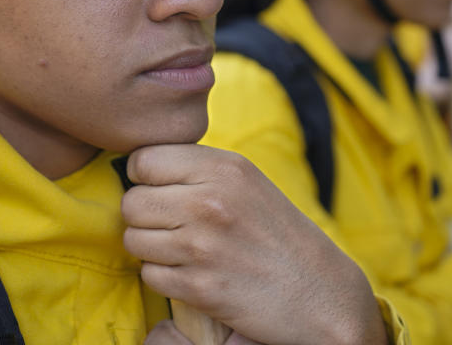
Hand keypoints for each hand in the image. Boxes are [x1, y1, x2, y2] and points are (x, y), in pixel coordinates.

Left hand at [122, 144, 387, 344]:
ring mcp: (203, 246)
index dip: (145, 178)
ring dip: (151, 249)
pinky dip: (164, 277)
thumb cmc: (276, 233)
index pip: (143, 160)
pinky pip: (148, 275)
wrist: (319, 292)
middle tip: (172, 225)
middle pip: (131, 202)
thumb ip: (198, 168)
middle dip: (144, 217)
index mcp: (223, 168)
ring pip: (133, 239)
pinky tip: (192, 273)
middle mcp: (210, 201)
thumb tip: (140, 164)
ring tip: (184, 250)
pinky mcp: (199, 287)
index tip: (163, 190)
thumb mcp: (246, 181)